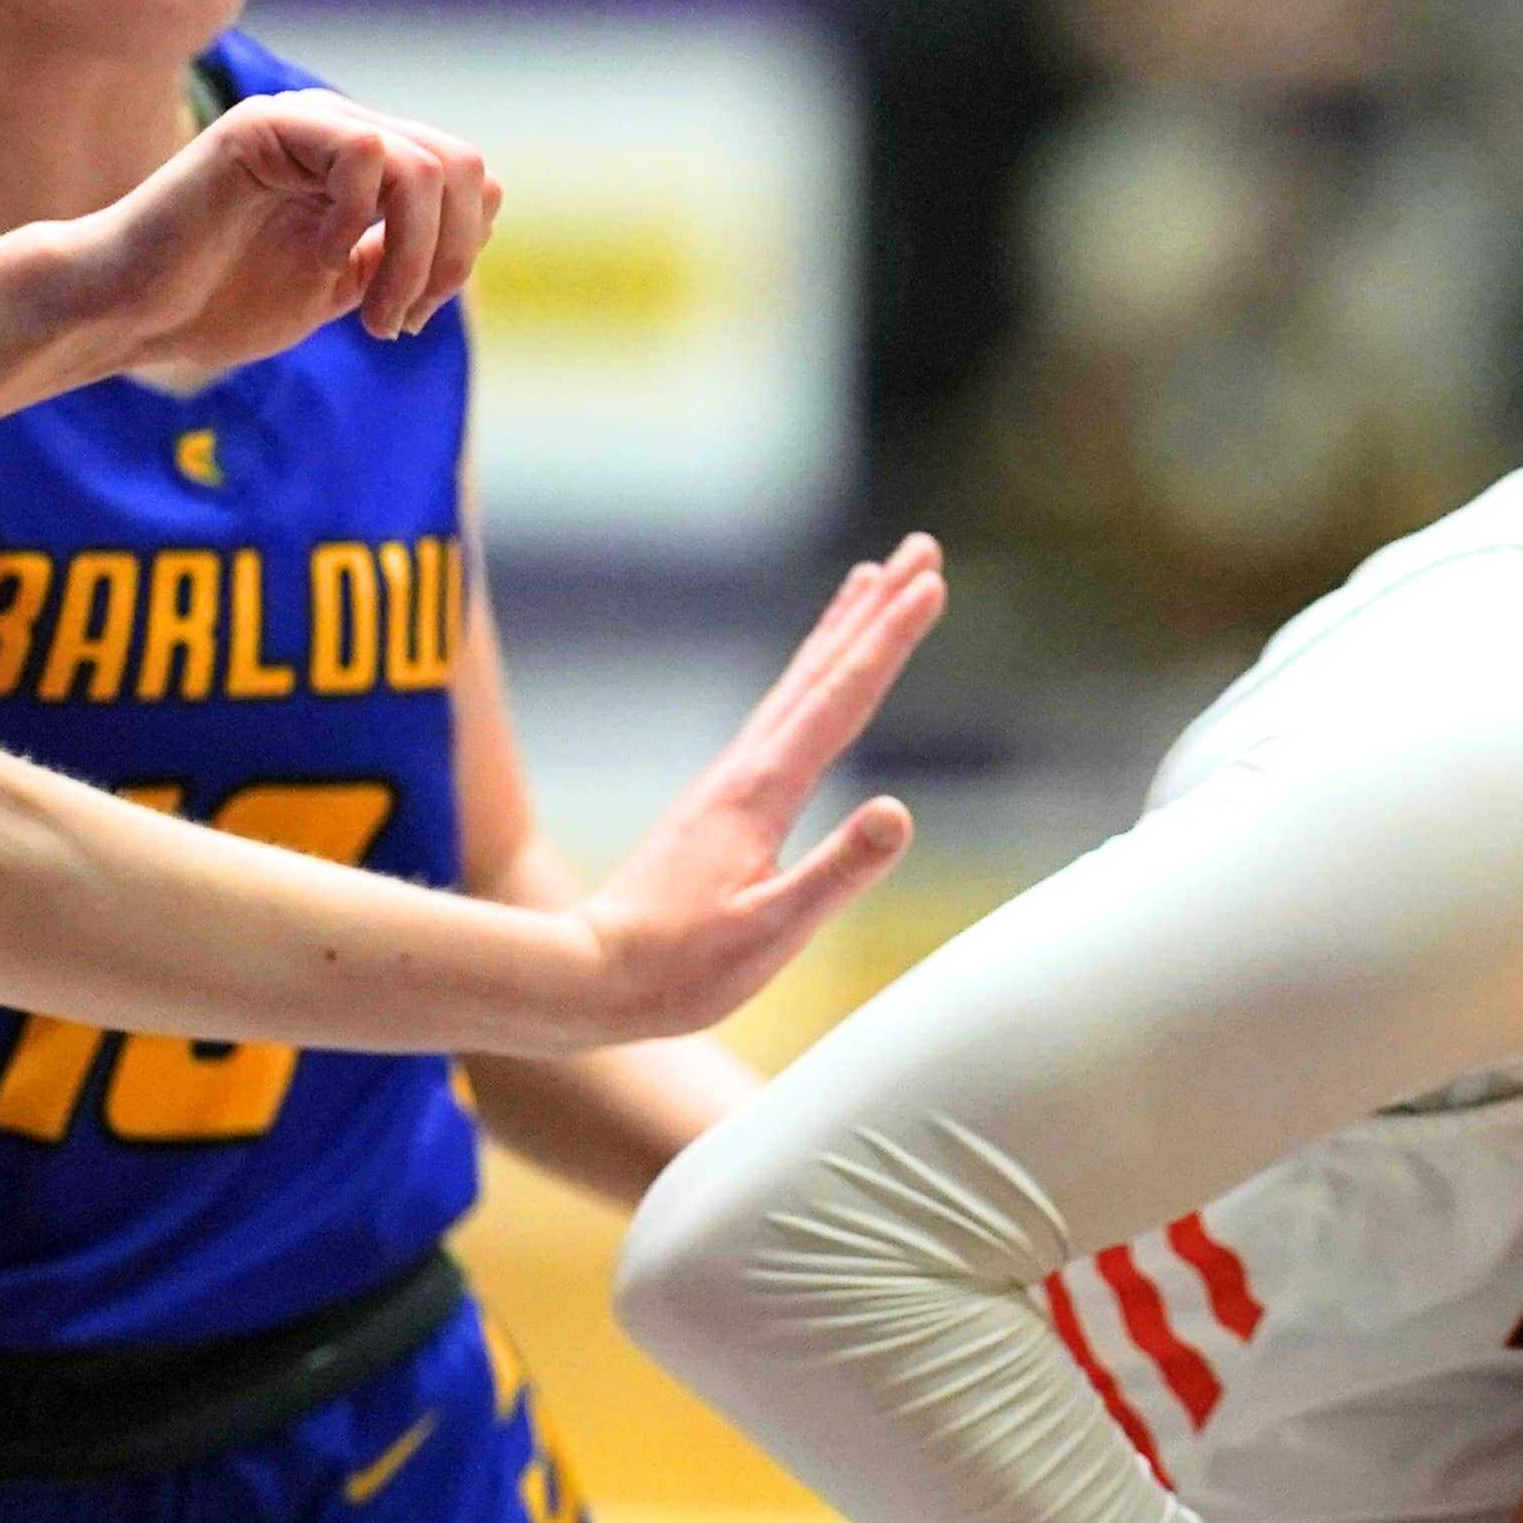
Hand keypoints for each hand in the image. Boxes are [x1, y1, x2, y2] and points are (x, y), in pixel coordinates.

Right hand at [58, 92, 499, 383]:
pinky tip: (319, 256)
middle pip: (462, 168)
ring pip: (425, 167)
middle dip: (451, 259)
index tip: (409, 317)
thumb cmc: (218, 303)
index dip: (462, 252)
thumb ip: (404, 247)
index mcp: (359, 163)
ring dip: (415, 257)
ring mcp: (302, 122)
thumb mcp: (343, 285)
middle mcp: (337, 130)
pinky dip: (358, 220)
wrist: (130, 315)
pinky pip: (363, 151)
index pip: (467, 177)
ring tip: (372, 315)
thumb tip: (487, 200)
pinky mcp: (263, 126)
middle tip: (396, 322)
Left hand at [532, 541, 945, 1041]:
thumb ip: (837, 872)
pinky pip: (782, 714)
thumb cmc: (682, 967)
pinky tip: (816, 681)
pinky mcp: (725, 801)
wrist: (591, 974)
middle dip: (876, 607)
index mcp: (763, 791)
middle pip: (822, 669)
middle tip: (920, 548)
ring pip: (799, 683)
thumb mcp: (772, 931)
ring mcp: (732, 780)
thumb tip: (900, 810)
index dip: (890, 638)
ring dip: (841, 629)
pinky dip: (810, 676)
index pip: (842, 698)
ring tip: (871, 579)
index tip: (931, 583)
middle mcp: (747, 768)